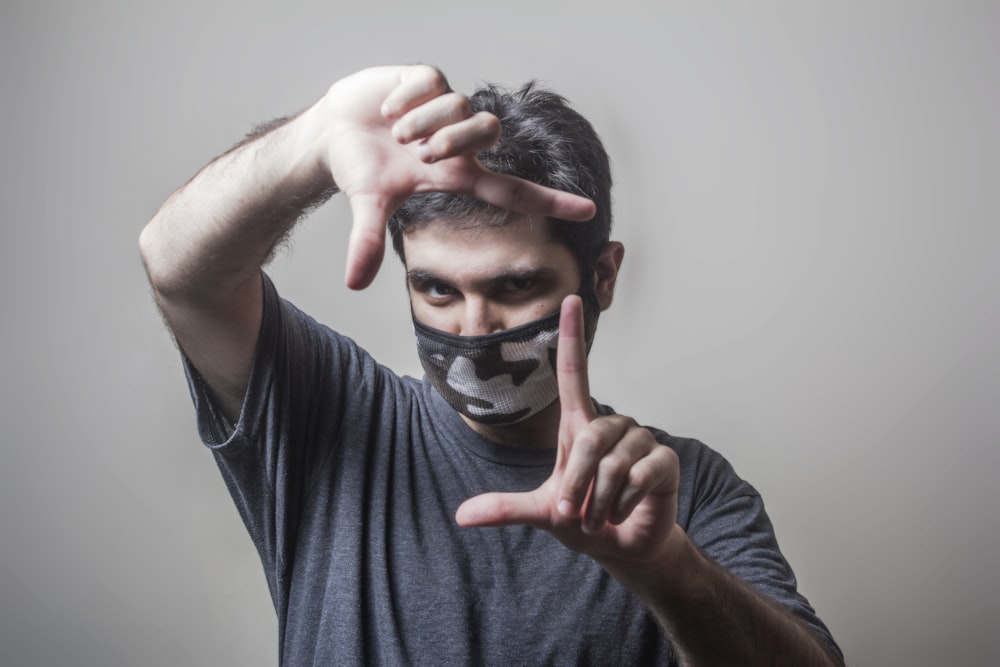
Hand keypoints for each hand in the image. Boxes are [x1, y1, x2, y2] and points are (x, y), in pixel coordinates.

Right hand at [315, 65, 595, 289]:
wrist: (334, 131)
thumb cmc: (362, 168)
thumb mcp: (368, 204)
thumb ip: (367, 242)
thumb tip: (354, 283)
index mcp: (456, 174)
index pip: (514, 190)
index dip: (552, 201)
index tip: (590, 211)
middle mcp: (459, 141)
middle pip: (490, 131)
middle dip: (454, 141)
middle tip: (419, 153)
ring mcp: (445, 106)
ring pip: (459, 104)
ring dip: (422, 122)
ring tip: (395, 133)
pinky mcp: (426, 78)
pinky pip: (431, 81)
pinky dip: (405, 99)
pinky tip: (388, 109)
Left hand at [455, 295, 681, 571]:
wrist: (623, 547)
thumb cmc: (585, 520)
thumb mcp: (543, 513)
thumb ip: (506, 509)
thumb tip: (461, 517)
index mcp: (580, 425)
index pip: (575, 372)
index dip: (572, 336)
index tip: (569, 298)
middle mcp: (612, 426)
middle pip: (589, 439)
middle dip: (577, 484)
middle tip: (577, 514)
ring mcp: (641, 441)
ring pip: (612, 463)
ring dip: (599, 500)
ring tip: (600, 515)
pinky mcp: (664, 460)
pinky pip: (637, 476)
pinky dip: (622, 503)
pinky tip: (624, 512)